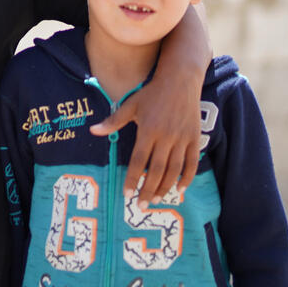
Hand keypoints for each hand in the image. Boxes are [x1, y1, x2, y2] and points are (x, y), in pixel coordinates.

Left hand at [89, 77, 200, 207]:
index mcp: (148, 130)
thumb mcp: (131, 105)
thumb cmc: (152, 93)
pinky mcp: (194, 138)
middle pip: (156, 170)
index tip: (127, 194)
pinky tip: (180, 189)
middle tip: (142, 206)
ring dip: (166, 187)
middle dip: (148, 190)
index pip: (139, 161)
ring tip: (157, 200)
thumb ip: (113, 121)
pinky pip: (192, 162)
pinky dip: (187, 177)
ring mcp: (182, 138)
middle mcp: (166, 136)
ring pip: (174, 169)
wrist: (180, 80)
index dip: (133, 179)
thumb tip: (93, 131)